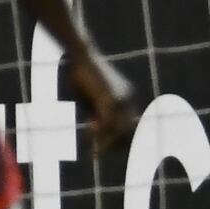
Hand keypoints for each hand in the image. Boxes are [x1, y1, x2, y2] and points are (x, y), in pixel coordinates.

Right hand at [61, 41, 138, 169]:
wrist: (80, 54)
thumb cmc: (82, 72)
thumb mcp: (90, 97)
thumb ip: (96, 112)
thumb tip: (96, 129)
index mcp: (125, 97)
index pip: (129, 125)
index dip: (118, 138)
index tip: (103, 146)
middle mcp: (128, 99)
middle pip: (128, 131)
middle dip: (115, 145)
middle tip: (98, 154)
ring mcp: (121, 100)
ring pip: (120, 132)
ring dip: (108, 145)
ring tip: (95, 154)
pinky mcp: (110, 100)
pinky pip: (109, 126)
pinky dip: (101, 139)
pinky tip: (92, 145)